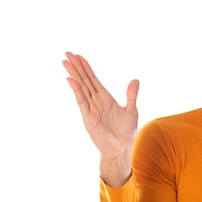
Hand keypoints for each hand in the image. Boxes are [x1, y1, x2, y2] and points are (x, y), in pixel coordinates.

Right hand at [63, 52, 138, 184]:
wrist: (122, 148)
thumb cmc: (126, 132)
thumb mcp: (132, 110)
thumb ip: (132, 95)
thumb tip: (135, 80)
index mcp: (105, 98)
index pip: (93, 79)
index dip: (86, 68)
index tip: (79, 56)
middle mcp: (96, 101)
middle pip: (84, 80)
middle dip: (77, 67)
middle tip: (67, 53)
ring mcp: (90, 108)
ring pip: (81, 87)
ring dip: (74, 74)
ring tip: (65, 62)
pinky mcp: (88, 117)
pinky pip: (81, 101)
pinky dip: (76, 90)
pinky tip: (70, 79)